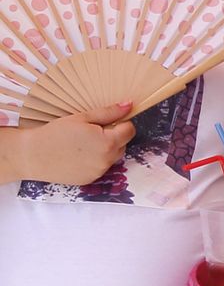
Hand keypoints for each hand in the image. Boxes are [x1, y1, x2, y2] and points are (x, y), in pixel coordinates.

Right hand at [16, 101, 136, 184]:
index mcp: (108, 143)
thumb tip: (129, 105)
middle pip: (122, 144)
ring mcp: (98, 172)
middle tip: (90, 132)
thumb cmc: (55, 134)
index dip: (121, 123)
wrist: (32, 155)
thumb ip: (109, 112)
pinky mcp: (89, 179)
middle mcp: (107, 160)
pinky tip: (77, 155)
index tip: (108, 121)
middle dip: (113, 136)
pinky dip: (94, 161)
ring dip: (105, 149)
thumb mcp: (82, 118)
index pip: (129, 131)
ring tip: (82, 144)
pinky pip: (100, 167)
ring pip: (112, 157)